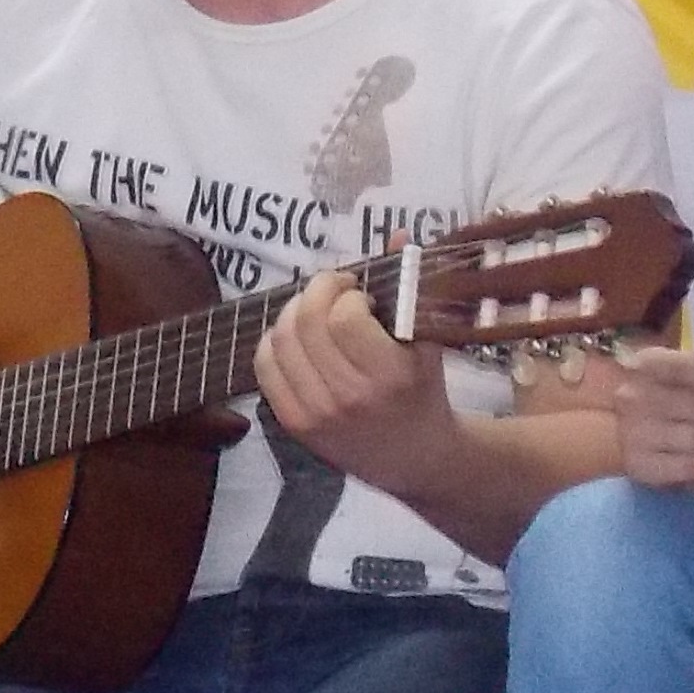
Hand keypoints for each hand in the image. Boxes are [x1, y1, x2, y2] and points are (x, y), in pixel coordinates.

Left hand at [253, 273, 452, 493]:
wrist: (416, 458)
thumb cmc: (424, 392)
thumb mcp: (428, 342)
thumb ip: (410, 286)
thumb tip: (395, 234)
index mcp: (389, 375)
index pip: (344, 316)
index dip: (348, 293)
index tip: (362, 294)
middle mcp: (349, 396)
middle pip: (306, 322)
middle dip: (317, 290)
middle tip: (334, 289)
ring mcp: (317, 412)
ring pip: (280, 340)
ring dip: (294, 311)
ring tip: (316, 311)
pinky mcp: (295, 424)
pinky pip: (265, 367)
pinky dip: (275, 341)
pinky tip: (297, 338)